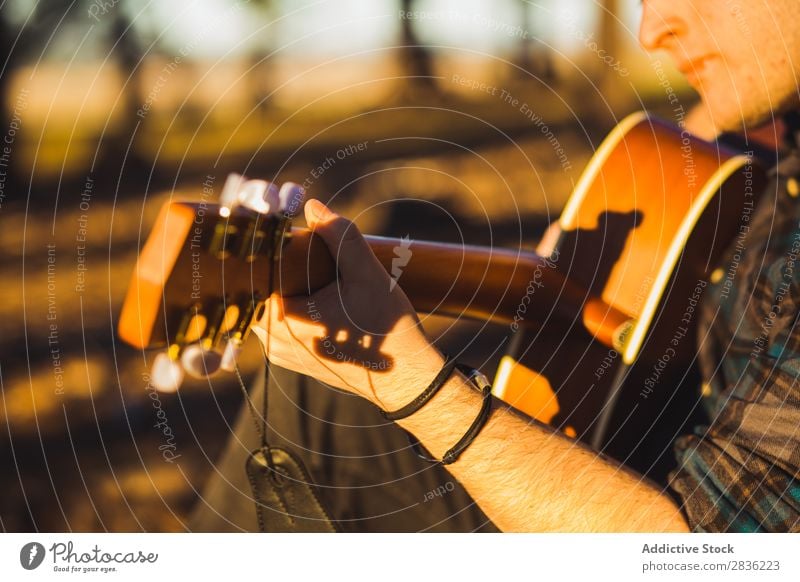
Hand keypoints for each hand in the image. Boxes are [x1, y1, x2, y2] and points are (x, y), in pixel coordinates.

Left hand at [251, 199, 444, 409]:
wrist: (406, 377)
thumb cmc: (388, 328)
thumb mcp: (367, 273)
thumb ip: (340, 236)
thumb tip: (313, 207)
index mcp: (283, 322)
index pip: (254, 274)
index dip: (264, 249)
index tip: (278, 232)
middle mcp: (274, 343)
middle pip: (259, 290)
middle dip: (278, 266)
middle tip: (299, 246)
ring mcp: (282, 354)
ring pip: (269, 307)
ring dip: (285, 286)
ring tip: (311, 268)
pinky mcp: (295, 359)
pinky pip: (280, 324)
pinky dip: (293, 304)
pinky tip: (316, 292)